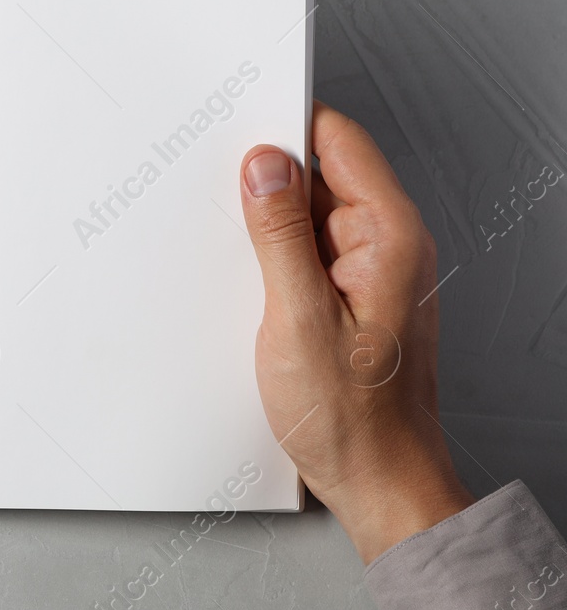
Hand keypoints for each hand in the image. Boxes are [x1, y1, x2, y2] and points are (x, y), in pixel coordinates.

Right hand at [241, 100, 471, 563]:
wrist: (379, 485)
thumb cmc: (355, 420)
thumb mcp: (299, 319)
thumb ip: (280, 235)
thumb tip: (265, 165)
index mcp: (390, 237)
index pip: (340, 142)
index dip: (287, 125)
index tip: (238, 125)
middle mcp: (388, 246)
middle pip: (323, 173)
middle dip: (267, 175)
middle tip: (219, 190)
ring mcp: (371, 271)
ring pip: (310, 213)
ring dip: (268, 220)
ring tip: (234, 250)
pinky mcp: (351, 297)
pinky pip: (308, 251)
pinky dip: (274, 253)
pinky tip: (248, 278)